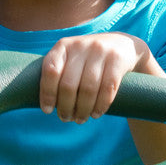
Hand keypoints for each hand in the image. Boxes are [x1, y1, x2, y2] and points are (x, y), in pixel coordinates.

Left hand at [38, 32, 156, 121]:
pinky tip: (96, 114)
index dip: (47, 93)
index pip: (50, 71)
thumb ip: (58, 74)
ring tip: (80, 119)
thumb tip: (43, 105)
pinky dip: (100, 105)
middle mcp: (80, 45)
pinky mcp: (118, 59)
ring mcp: (100, 50)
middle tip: (66, 119)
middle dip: (65, 107)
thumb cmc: (88, 60)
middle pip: (68, 84)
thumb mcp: (71, 59)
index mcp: (63, 46)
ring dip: (83, 110)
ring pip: (88, 89)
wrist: (123, 46)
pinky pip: (108, 88)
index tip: (47, 111)